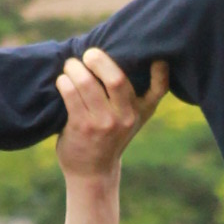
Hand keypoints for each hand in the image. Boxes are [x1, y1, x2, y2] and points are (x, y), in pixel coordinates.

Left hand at [56, 51, 163, 178]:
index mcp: (142, 110)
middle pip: (116, 79)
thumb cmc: (111, 136)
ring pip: (87, 83)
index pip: (159, 88)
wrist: (94, 171)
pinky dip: (64, 81)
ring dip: (74, 68)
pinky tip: (62, 81)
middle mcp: (126, 117)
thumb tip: (120, 53)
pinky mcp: (82, 126)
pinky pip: (70, 94)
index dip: (160, 70)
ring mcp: (103, 123)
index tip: (155, 57)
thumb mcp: (133, 118)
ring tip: (71, 66)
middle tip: (88, 54)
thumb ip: (135, 95)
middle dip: (98, 59)